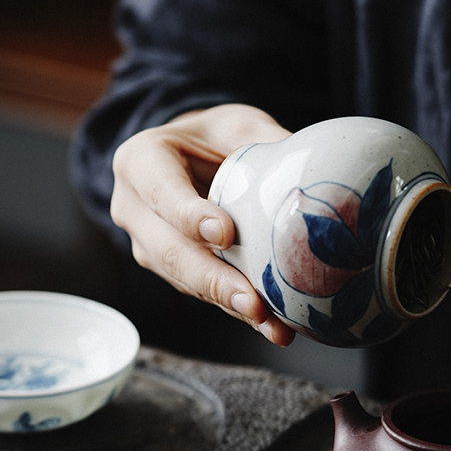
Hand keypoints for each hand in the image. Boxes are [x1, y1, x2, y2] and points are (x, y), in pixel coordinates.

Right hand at [110, 104, 294, 345]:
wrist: (192, 159)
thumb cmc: (213, 138)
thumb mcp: (236, 126)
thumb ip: (264, 143)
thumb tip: (316, 173)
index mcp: (140, 162)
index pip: (161, 191)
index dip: (190, 216)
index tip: (225, 235)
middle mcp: (134, 209)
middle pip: (170, 251)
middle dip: (215, 281)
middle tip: (252, 302)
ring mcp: (150, 247)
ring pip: (186, 281)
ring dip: (230, 305)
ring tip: (271, 323)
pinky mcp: (173, 273)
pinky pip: (204, 293)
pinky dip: (238, 309)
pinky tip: (271, 324)